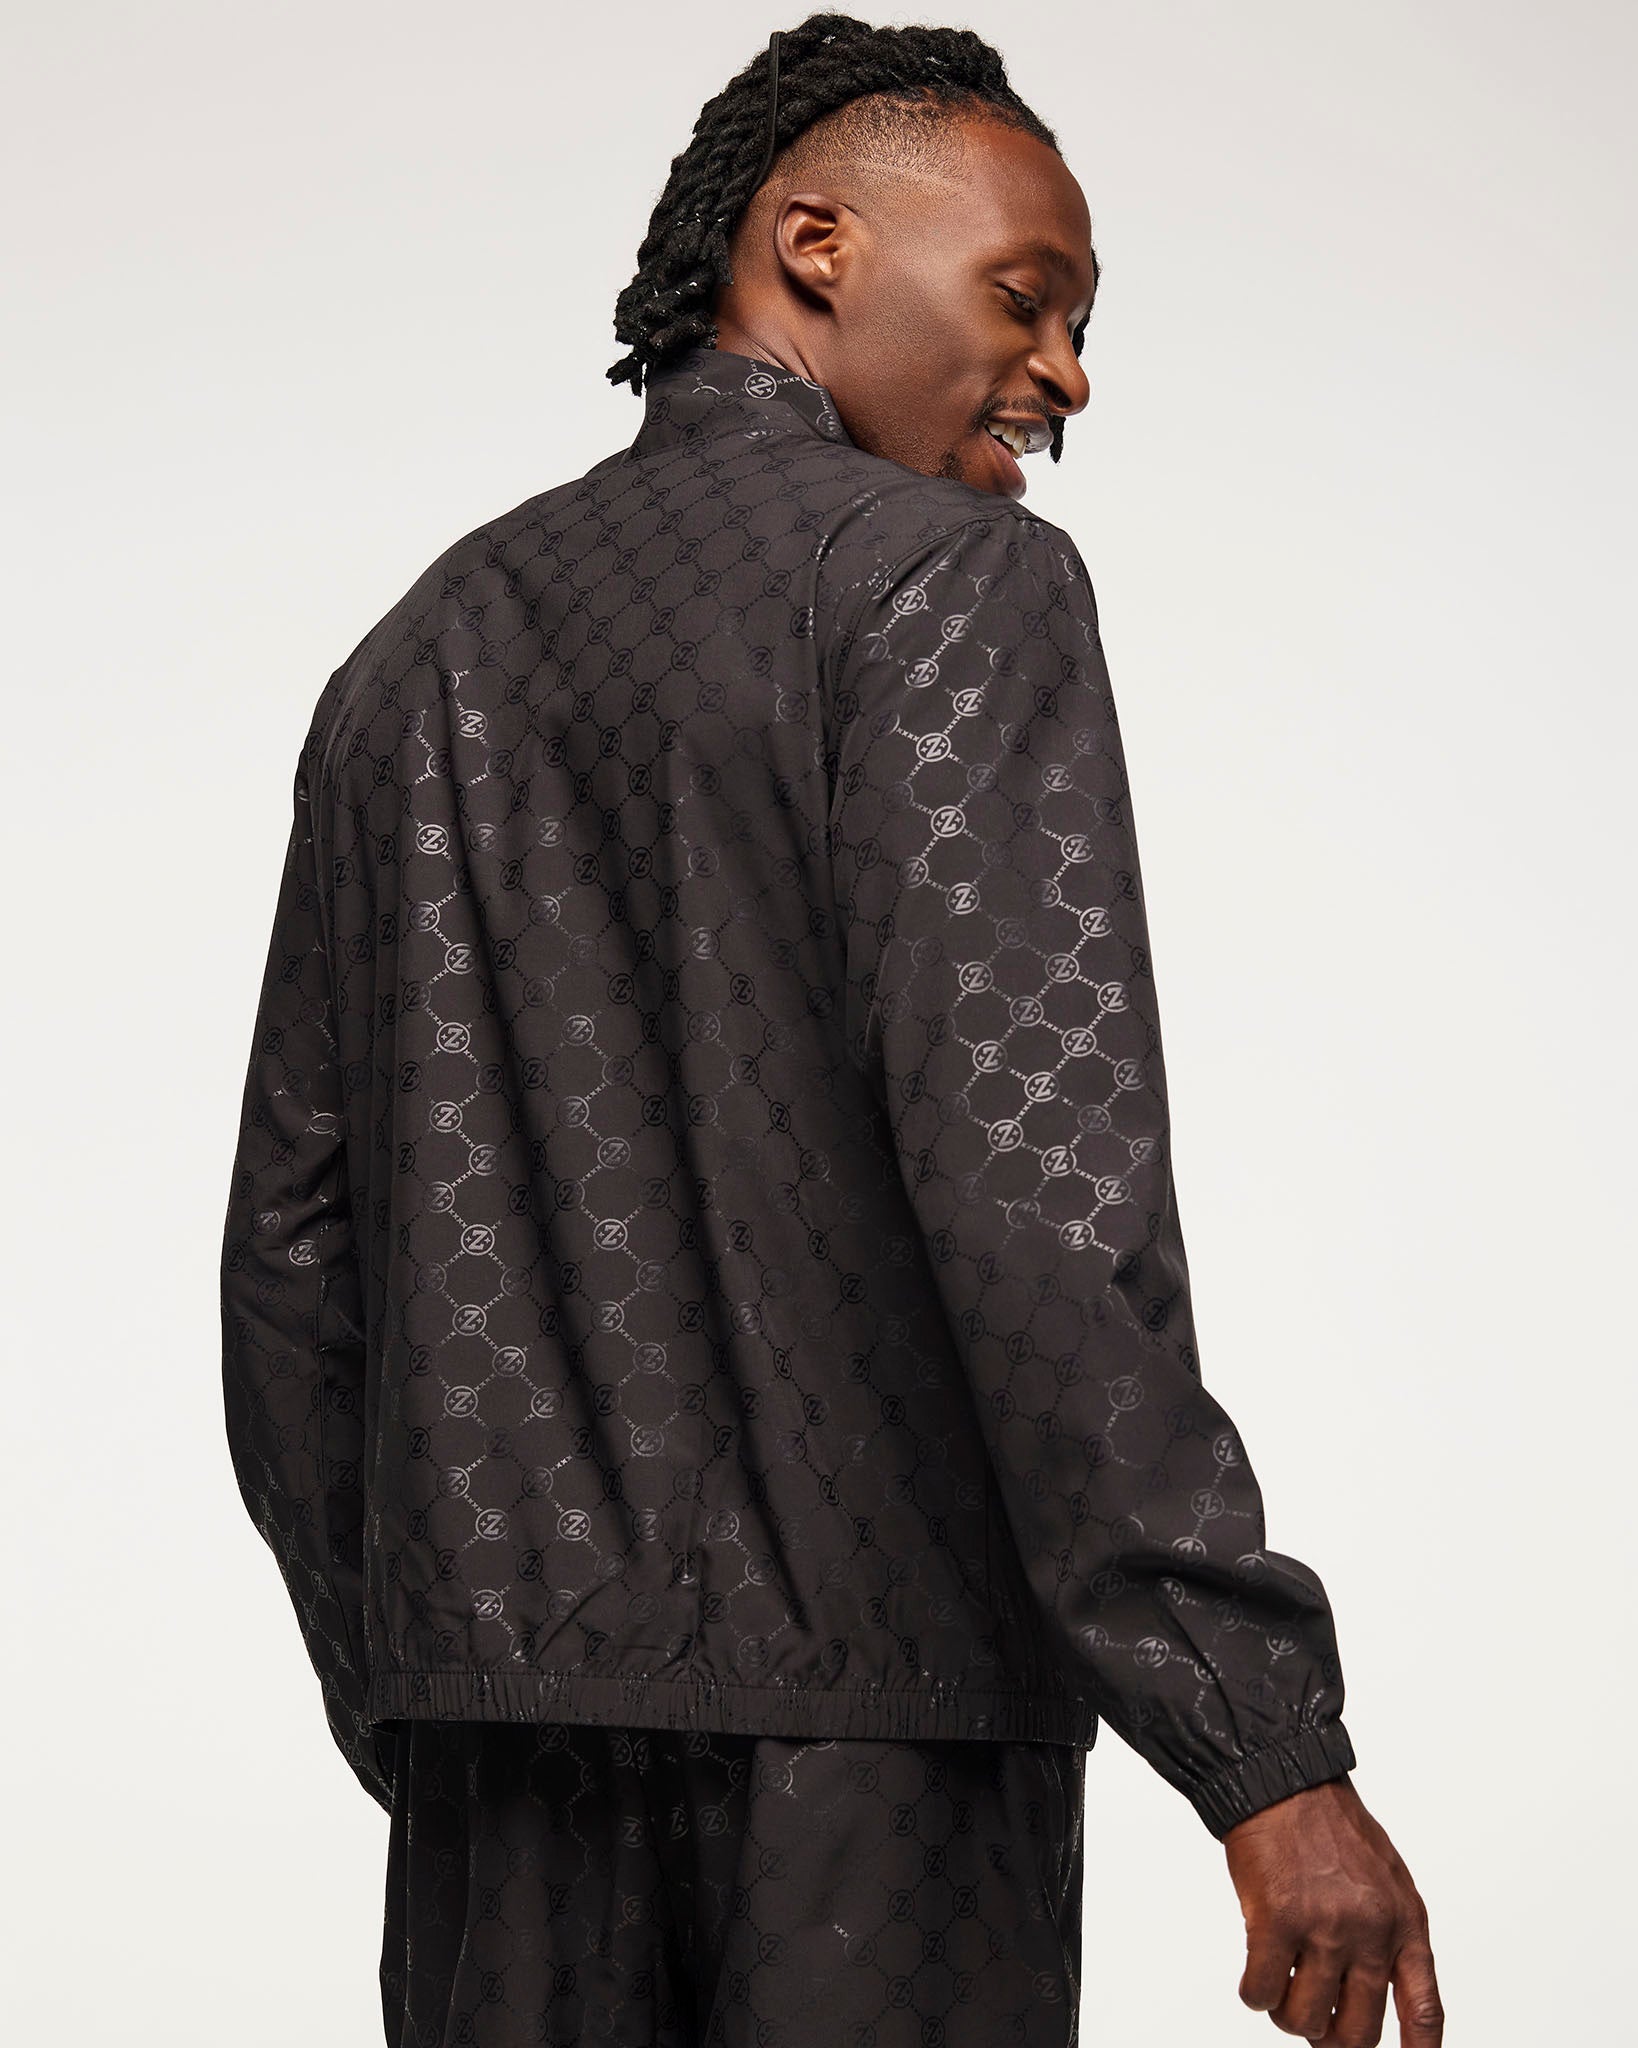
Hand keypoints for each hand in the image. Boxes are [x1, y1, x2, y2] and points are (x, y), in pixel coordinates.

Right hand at [1223, 1774, 1441, 2047]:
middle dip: (1331, 2038)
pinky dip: (1255, 1993)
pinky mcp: (1277, 1921)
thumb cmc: (1328, 1825)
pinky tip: (1255, 1974)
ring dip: (1287, 2014)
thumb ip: (1386, 1934)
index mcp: (1405, 1922)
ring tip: (1281, 1985)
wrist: (1283, 1780)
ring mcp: (1324, 1928)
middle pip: (1358, 2032)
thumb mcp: (1384, 1879)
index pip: (1423, 2009)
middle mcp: (1371, 1931)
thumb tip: (1364, 1994)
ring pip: (1305, 2020)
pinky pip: (1262, 1992)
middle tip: (1314, 2021)